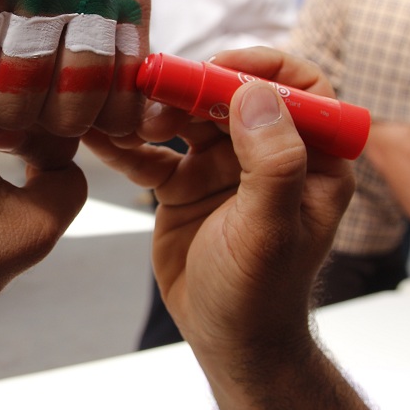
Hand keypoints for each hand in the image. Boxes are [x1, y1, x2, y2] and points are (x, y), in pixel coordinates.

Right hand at [0, 0, 148, 137]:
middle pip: (75, 108)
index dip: (82, 125)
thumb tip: (147, 135)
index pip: (125, 109)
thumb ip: (111, 107)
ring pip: (20, 103)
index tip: (57, 101)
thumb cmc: (7, 28)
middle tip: (12, 84)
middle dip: (35, 117)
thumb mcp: (70, 62)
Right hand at [84, 47, 355, 357]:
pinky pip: (152, 154)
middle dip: (194, 86)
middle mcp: (267, 154)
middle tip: (155, 89)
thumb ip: (271, 164)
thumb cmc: (261, 293)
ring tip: (125, 115)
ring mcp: (222, 167)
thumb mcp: (270, 231)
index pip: (302, 90)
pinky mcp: (183, 183)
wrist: (226, 340)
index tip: (220, 69)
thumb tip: (254, 95)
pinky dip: (125, 145)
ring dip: (155, 110)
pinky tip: (97, 135)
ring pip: (187, 118)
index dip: (264, 69)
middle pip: (233, 96)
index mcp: (312, 160)